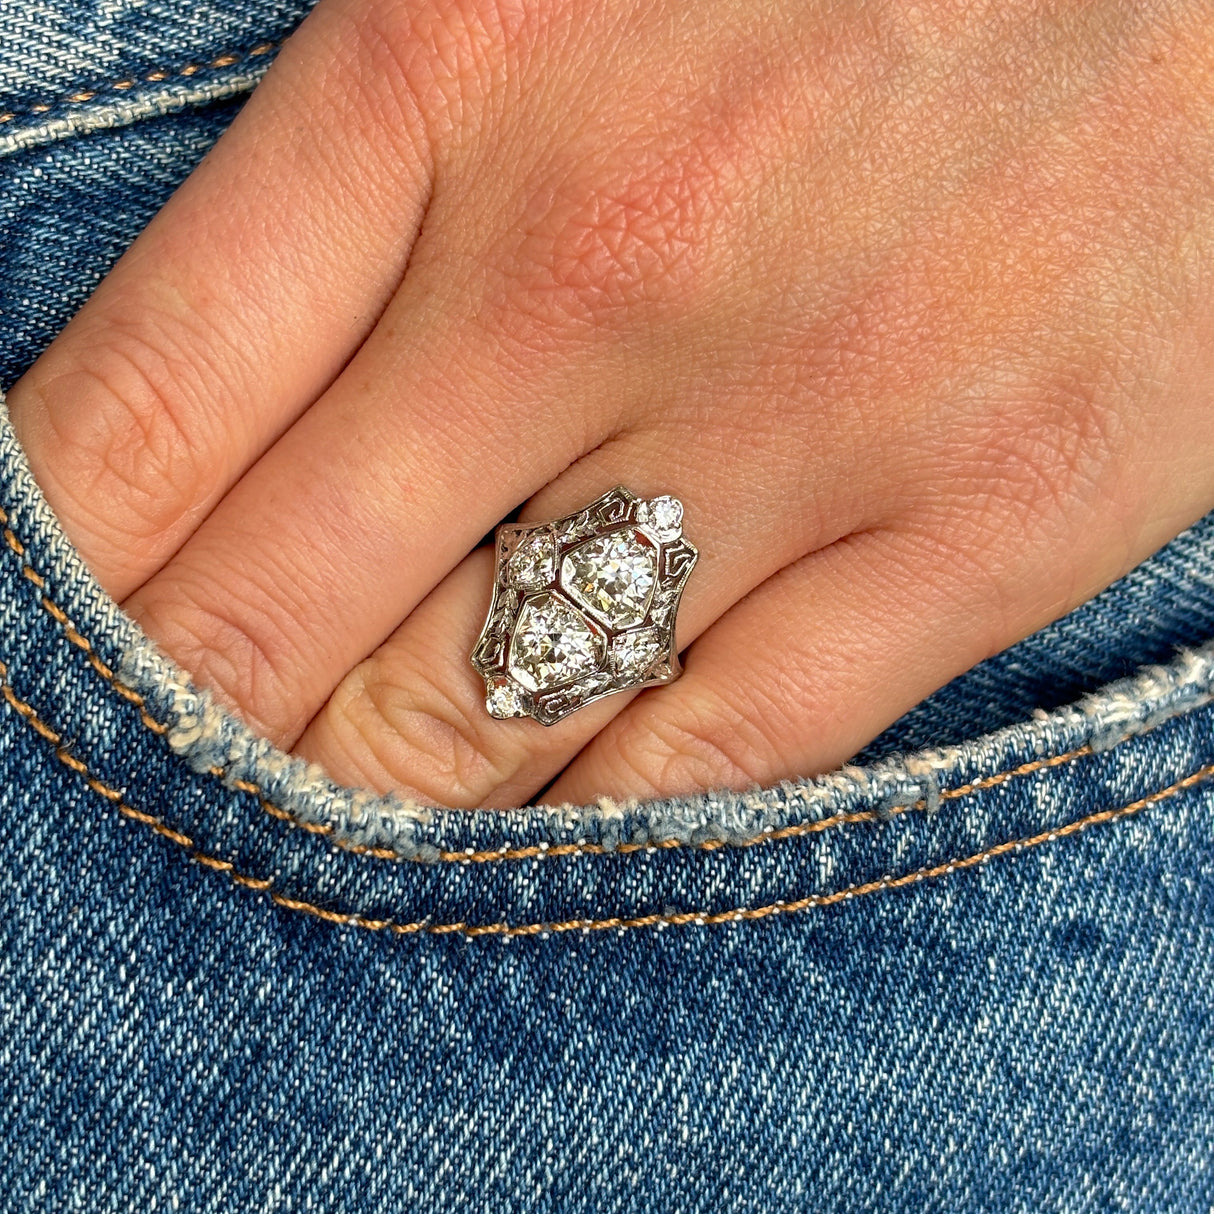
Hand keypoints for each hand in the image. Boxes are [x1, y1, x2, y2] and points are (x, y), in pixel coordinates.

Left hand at [8, 0, 1213, 806]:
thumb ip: (384, 189)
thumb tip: (225, 423)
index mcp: (471, 62)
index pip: (150, 398)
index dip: (50, 562)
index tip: (25, 639)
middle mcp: (612, 259)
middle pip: (284, 601)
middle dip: (184, 718)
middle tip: (145, 777)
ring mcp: (808, 410)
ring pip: (487, 720)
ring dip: (366, 802)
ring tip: (308, 830)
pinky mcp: (986, 520)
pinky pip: (716, 752)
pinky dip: (591, 824)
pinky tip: (530, 839)